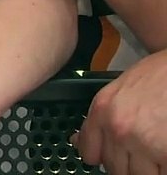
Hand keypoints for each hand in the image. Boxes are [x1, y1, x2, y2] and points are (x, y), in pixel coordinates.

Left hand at [76, 49, 166, 174]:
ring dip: (148, 170)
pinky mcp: (165, 152)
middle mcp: (118, 128)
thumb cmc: (160, 74)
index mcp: (103, 110)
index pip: (89, 152)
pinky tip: (164, 155)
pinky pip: (161, 173)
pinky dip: (163, 168)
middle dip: (129, 166)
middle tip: (143, 155)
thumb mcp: (120, 89)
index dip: (102, 158)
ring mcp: (142, 142)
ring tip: (157, 153)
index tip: (114, 158)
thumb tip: (80, 140)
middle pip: (115, 169)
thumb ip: (101, 116)